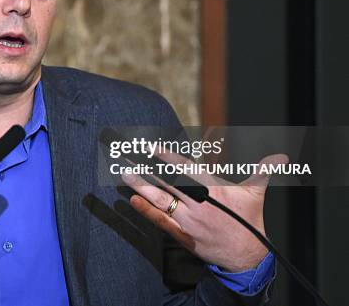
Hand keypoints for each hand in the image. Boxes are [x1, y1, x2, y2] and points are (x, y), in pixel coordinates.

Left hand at [123, 152, 287, 271]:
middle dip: (148, 169)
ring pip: (162, 201)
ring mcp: (190, 221)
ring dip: (142, 187)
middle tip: (128, 157)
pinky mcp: (183, 235)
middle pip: (169, 183)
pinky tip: (133, 200)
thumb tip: (281, 157)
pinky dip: (146, 211)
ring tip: (125, 174)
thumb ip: (263, 172)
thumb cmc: (249, 222)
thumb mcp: (256, 194)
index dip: (168, 157)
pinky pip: (161, 221)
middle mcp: (200, 204)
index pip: (186, 170)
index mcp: (215, 191)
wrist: (246, 258)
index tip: (151, 147)